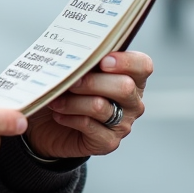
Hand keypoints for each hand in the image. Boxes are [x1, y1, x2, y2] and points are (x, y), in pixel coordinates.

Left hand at [25, 51, 152, 158]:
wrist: (50, 126)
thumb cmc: (68, 90)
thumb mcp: (76, 70)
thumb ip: (82, 59)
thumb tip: (75, 50)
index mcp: (132, 77)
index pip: (143, 66)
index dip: (126, 61)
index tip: (102, 60)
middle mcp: (133, 101)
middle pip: (124, 87)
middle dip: (92, 81)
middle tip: (70, 80)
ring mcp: (123, 124)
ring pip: (100, 106)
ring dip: (73, 101)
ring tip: (55, 99)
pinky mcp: (108, 142)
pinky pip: (88, 126)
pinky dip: (69, 117)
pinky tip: (58, 113)